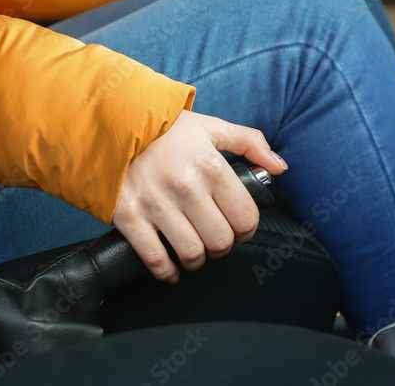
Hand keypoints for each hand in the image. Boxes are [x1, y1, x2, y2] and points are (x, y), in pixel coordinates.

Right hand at [112, 110, 286, 282]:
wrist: (114, 123)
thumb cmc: (167, 129)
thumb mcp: (212, 127)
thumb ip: (251, 143)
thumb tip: (280, 167)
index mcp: (211, 166)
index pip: (245, 218)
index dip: (246, 230)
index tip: (238, 228)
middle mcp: (186, 186)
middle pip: (221, 241)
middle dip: (222, 246)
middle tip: (215, 239)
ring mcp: (155, 203)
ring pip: (191, 254)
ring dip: (197, 260)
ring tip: (194, 252)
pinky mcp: (128, 216)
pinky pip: (154, 259)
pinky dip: (166, 271)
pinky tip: (171, 269)